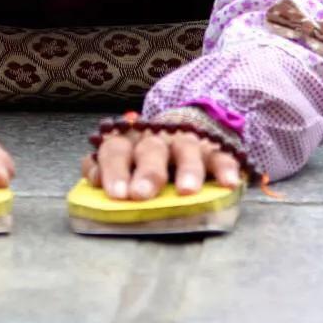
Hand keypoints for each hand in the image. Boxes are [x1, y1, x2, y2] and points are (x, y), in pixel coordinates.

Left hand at [84, 125, 242, 200]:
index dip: (113, 170)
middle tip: (142, 194)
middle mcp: (156, 139)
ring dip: (187, 169)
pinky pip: (221, 156)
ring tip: (187, 190)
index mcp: (129, 143)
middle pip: (150, 150)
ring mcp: (186, 143)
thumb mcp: (123, 165)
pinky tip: (229, 183)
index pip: (115, 149)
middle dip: (147, 173)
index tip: (116, 194)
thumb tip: (93, 182)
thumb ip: (106, 172)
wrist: (183, 127)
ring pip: (186, 150)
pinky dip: (225, 168)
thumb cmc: (145, 161)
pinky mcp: (214, 150)